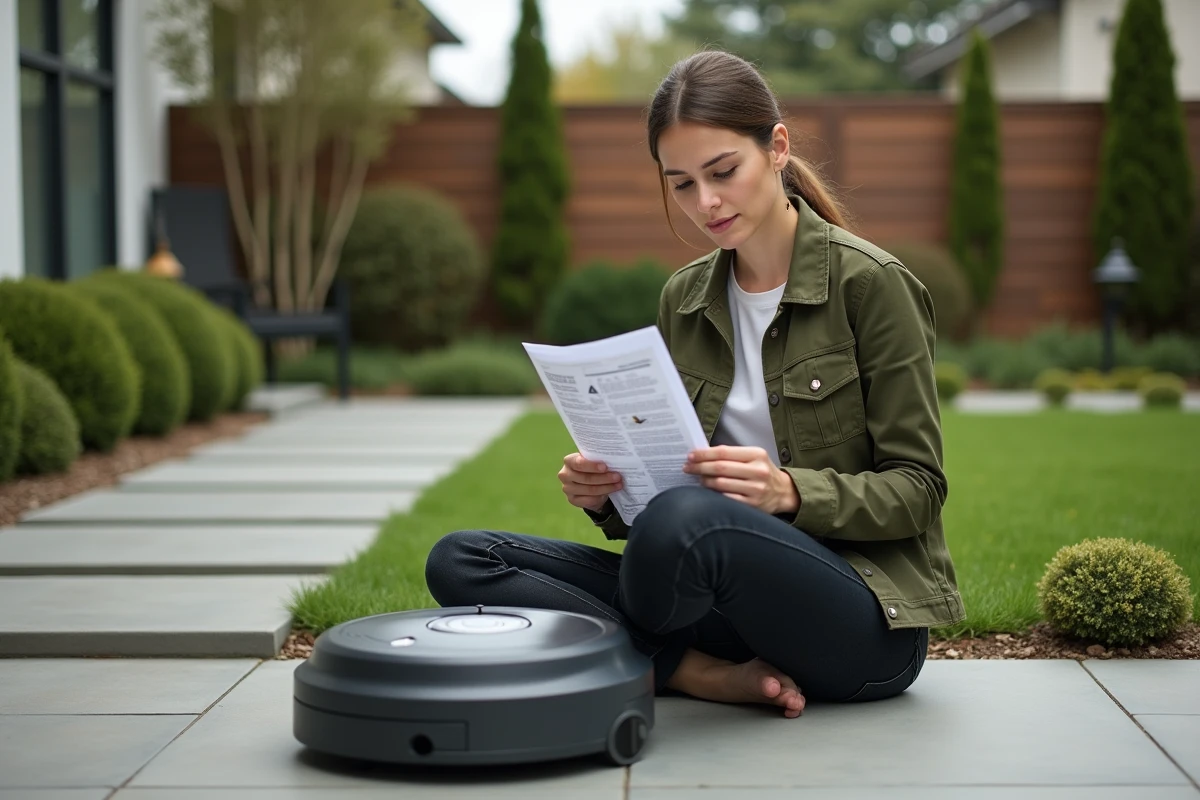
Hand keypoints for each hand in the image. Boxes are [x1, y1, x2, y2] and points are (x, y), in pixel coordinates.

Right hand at [558, 453, 622, 512]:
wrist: (588, 485)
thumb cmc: (592, 469)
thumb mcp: (593, 461)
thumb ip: (598, 459)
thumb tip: (613, 459)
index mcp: (569, 461)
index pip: (579, 463)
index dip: (592, 466)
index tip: (605, 467)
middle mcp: (565, 475)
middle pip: (586, 478)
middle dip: (604, 478)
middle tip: (618, 477)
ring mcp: (567, 489)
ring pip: (589, 490)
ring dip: (606, 487)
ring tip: (618, 484)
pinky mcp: (572, 500)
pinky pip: (588, 500)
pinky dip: (601, 497)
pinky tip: (609, 493)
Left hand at [682, 445, 799, 514]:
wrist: (783, 492)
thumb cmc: (763, 472)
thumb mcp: (754, 457)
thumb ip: (732, 455)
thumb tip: (702, 455)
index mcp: (757, 455)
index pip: (724, 452)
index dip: (704, 454)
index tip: (690, 456)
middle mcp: (758, 471)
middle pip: (720, 468)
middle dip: (699, 467)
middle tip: (687, 467)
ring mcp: (756, 489)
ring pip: (721, 484)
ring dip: (705, 481)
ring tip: (698, 479)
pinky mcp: (753, 505)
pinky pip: (726, 498)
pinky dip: (714, 494)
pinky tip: (707, 491)